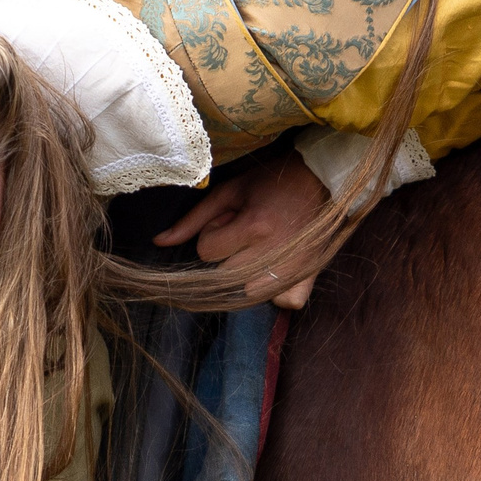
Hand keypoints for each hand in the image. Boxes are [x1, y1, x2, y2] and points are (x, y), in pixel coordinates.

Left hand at [155, 157, 333, 308]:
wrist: (322, 178)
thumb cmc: (271, 181)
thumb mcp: (229, 191)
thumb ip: (193, 219)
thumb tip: (158, 242)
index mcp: (255, 226)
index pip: (208, 252)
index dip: (213, 235)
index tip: (230, 220)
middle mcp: (274, 253)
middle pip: (224, 275)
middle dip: (227, 255)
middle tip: (246, 233)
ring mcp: (295, 270)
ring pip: (248, 294)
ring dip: (245, 276)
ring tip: (258, 250)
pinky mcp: (311, 277)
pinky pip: (285, 303)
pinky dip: (276, 293)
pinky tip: (274, 272)